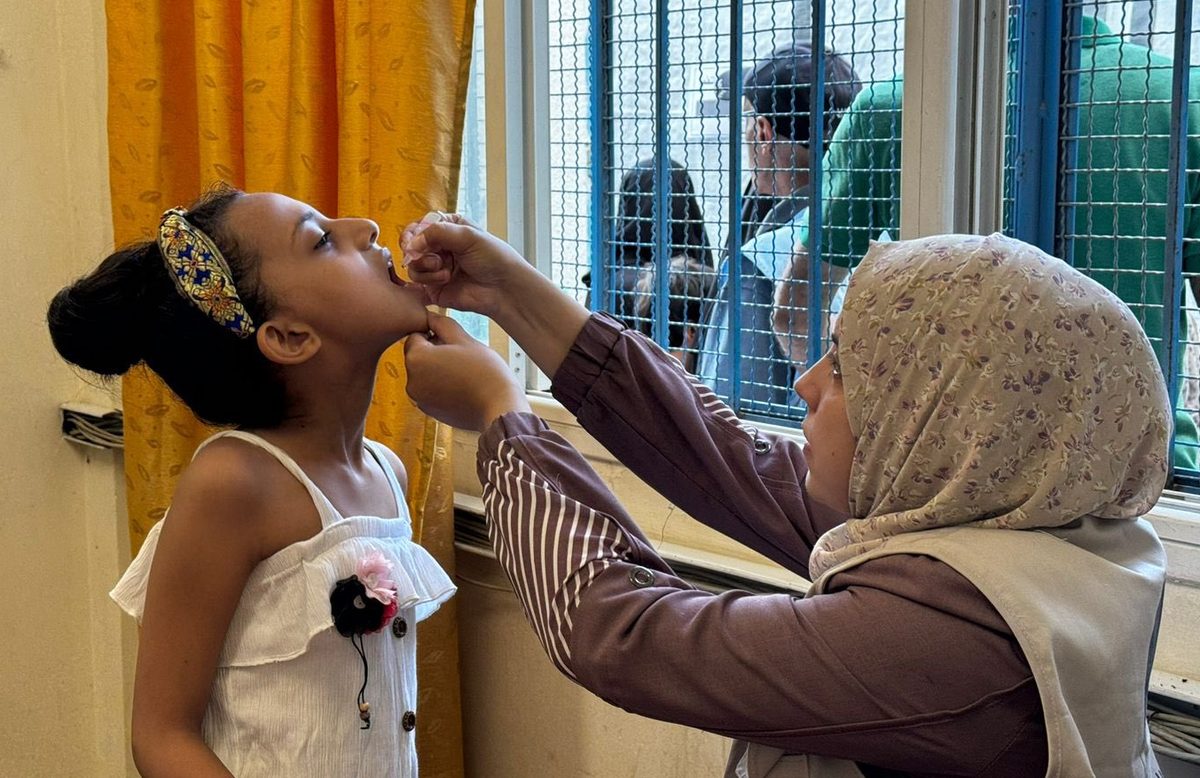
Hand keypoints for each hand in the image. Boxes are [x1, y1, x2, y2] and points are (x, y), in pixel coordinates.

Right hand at [400, 212, 533, 317]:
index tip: (414, 239)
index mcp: (448, 228)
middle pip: (410, 245)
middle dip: (418, 251)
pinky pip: (417, 282)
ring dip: (426, 266)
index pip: (419, 225)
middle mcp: (439, 247)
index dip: (413, 233)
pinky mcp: (434, 287)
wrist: (504, 288)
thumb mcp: (467, 235)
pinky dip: (428, 280)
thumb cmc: (493, 258)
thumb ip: (437, 232)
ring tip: (446, 271)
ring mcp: (436, 267)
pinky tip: (445, 279)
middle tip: (433, 257)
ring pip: (412, 264)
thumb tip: (411, 244)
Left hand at [404, 312, 531, 431]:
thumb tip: (430, 317)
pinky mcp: (429, 411)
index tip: (453, 342)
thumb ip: (442, 324)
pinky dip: (441, 388)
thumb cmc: (484, 371)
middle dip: (434, 354)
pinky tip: (461, 388)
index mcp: (416, 358)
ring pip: (424, 375)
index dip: (434, 335)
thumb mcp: (464, 339)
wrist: (498, 408)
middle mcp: (411, 380)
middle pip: (418, 357)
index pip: (415, 336)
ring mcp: (419, 399)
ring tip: (462, 373)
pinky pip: (430, 392)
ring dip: (437, 370)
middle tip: (460, 357)